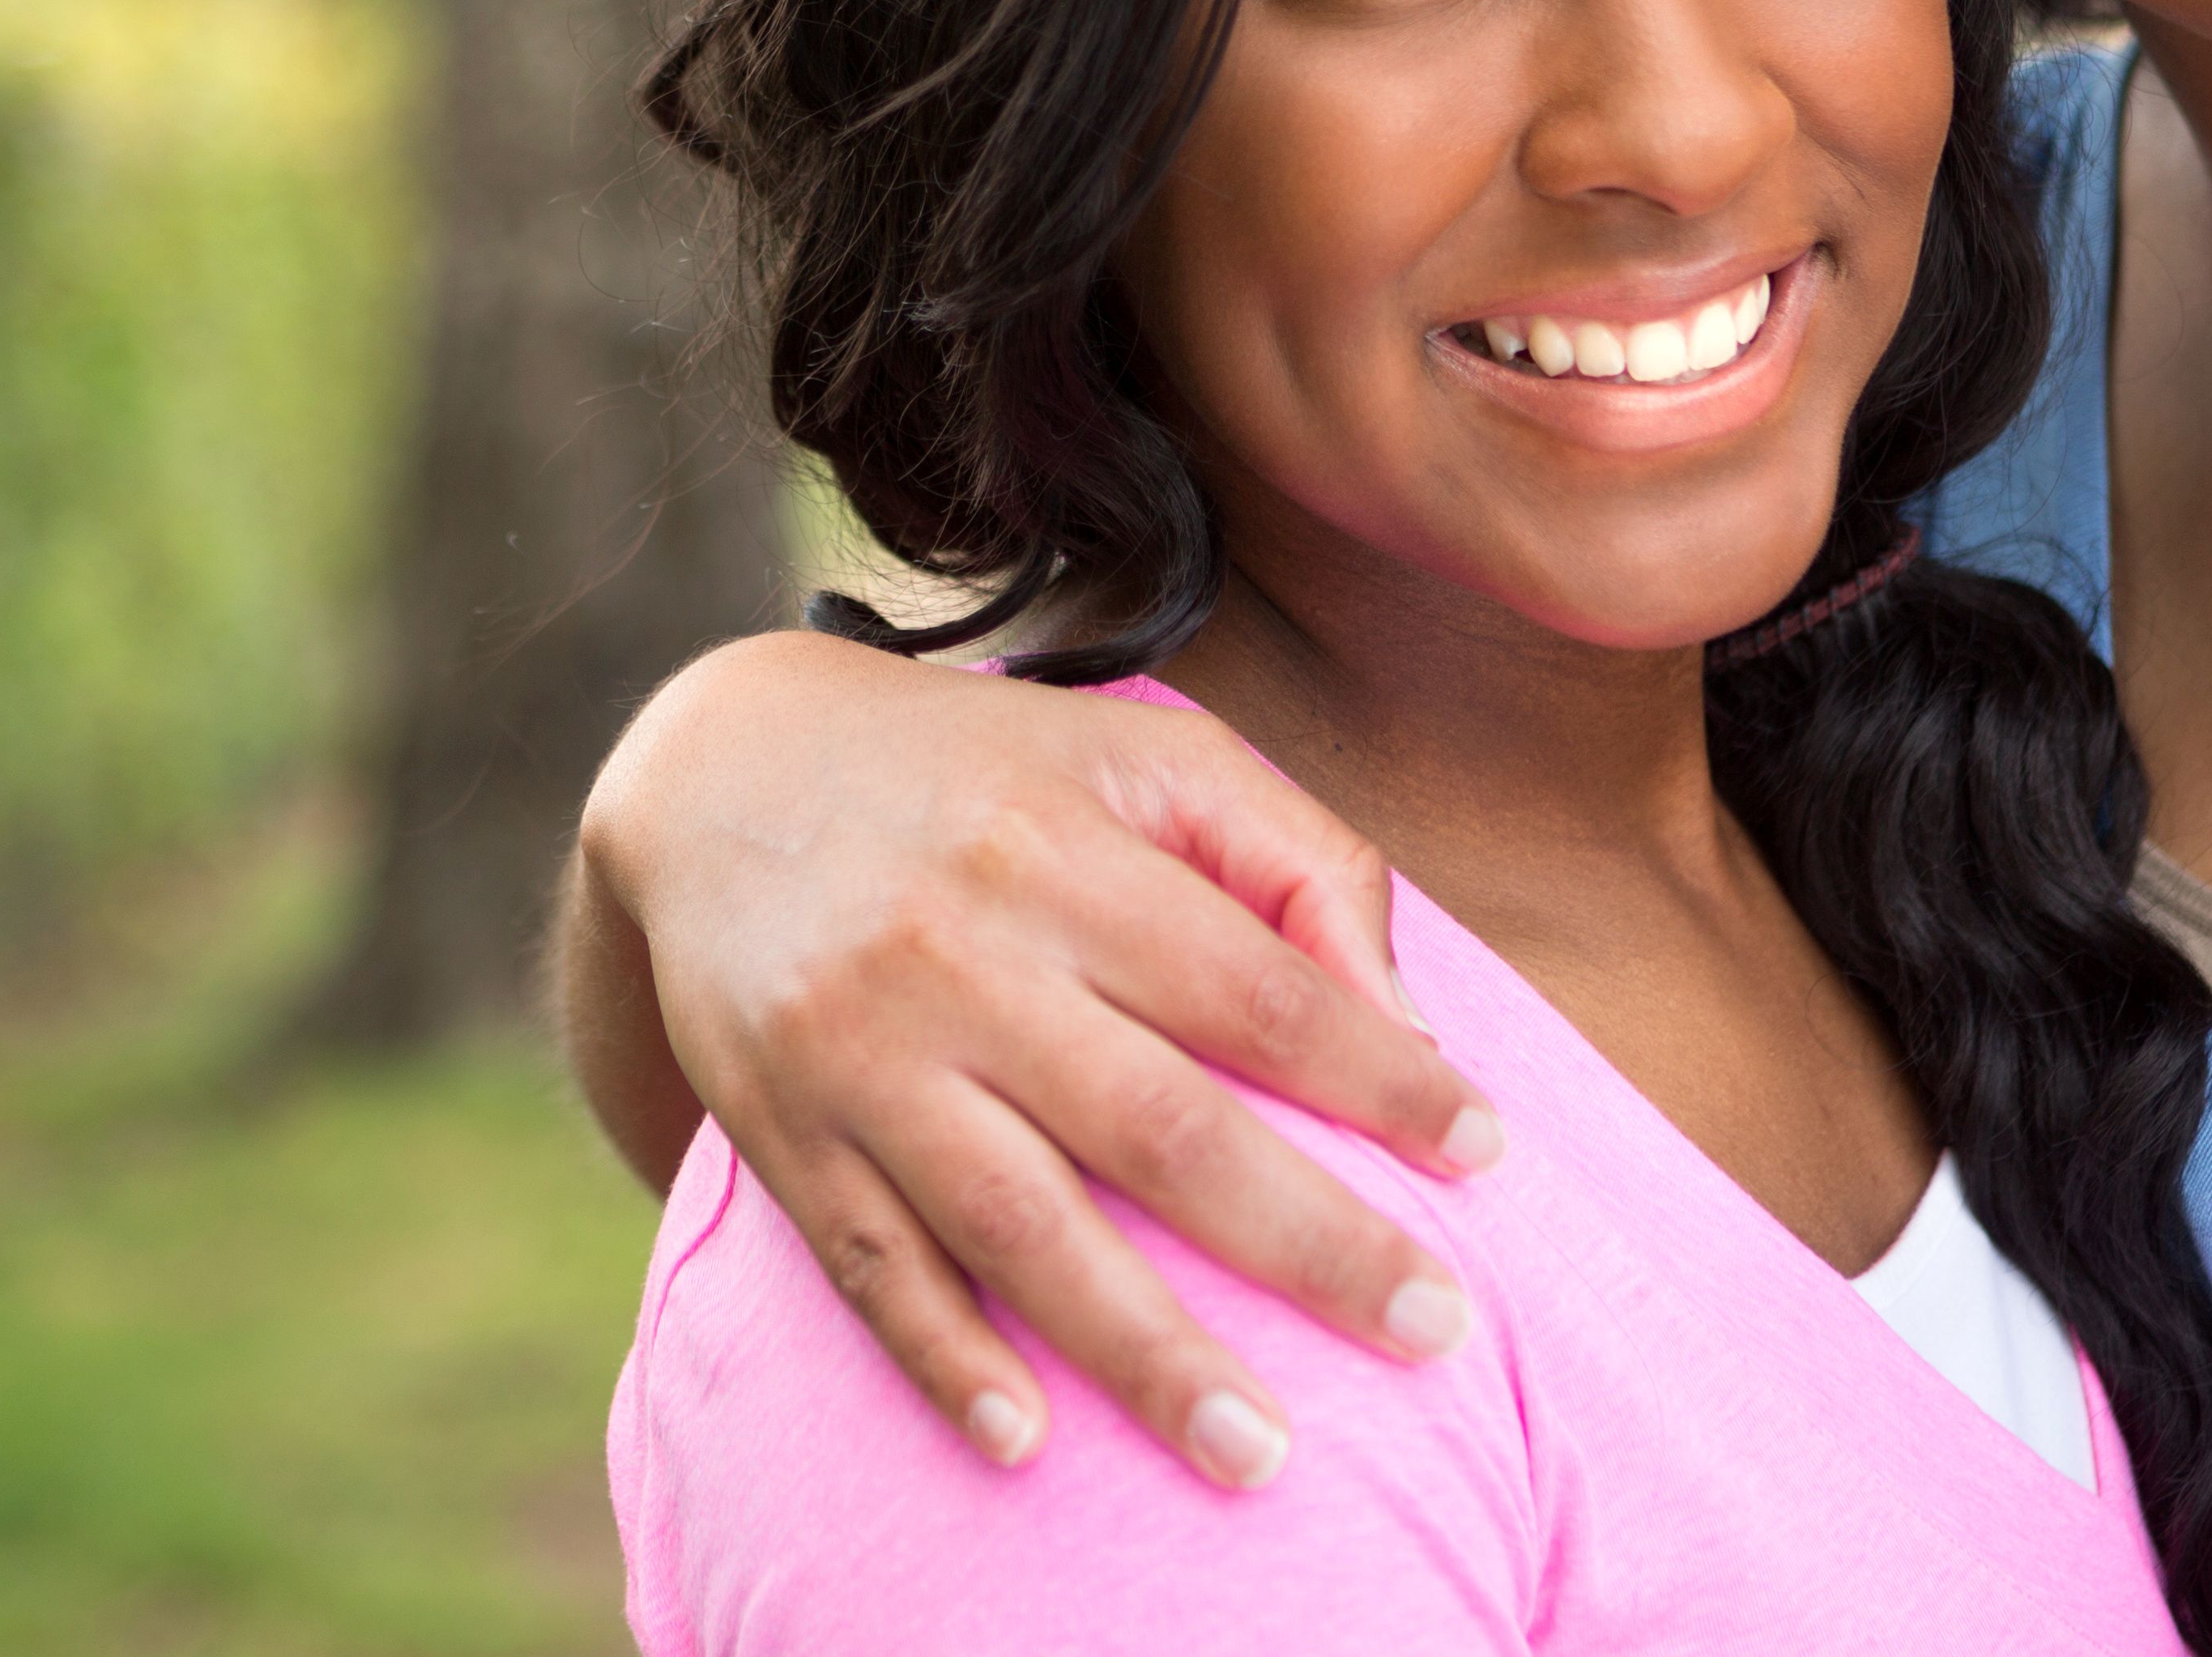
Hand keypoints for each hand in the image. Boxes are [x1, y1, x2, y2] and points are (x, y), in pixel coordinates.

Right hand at [573, 630, 1503, 1485]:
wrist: (724, 768)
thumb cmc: (983, 775)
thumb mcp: (1144, 755)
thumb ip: (1290, 858)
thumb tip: (1404, 1023)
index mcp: (1065, 854)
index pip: (1254, 984)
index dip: (1378, 1074)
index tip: (1487, 1153)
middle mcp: (962, 956)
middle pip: (1158, 1126)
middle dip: (1306, 1241)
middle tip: (1430, 1329)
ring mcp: (864, 1054)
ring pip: (1019, 1226)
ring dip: (1145, 1351)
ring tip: (1261, 1455)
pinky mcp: (785, 1129)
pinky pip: (870, 1266)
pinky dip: (946, 1358)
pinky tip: (1029, 1437)